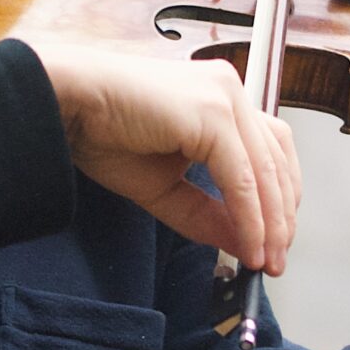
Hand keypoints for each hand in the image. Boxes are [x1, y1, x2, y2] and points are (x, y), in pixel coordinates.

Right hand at [28, 44, 300, 273]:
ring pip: (266, 170)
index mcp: (221, 99)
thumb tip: (245, 244)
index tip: (272, 242)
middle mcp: (230, 91)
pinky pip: (242, 177)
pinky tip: (246, 244)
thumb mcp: (164, 188)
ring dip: (271, 222)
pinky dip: (249, 216)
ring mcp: (224, 98)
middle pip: (278, 160)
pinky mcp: (213, 113)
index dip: (278, 201)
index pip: (270, 151)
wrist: (67, 104)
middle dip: (281, 217)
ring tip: (263, 258)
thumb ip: (207, 213)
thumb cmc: (102, 132)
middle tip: (275, 259)